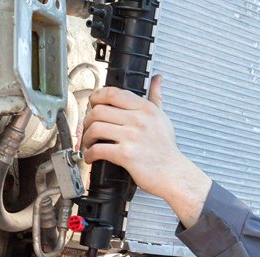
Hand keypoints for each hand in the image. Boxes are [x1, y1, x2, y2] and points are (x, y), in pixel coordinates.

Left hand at [82, 75, 211, 227]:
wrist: (172, 174)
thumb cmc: (166, 149)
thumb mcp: (163, 118)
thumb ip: (156, 97)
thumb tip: (157, 79)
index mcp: (145, 109)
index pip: (113, 93)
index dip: (96, 97)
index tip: (93, 104)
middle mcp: (138, 120)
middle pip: (99, 110)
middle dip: (88, 119)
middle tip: (89, 127)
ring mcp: (132, 137)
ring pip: (95, 128)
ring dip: (87, 137)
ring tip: (89, 143)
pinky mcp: (126, 155)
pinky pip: (98, 149)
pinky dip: (89, 154)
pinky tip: (91, 157)